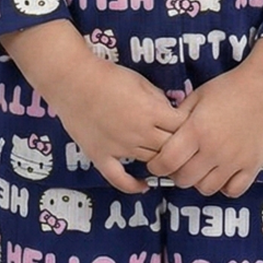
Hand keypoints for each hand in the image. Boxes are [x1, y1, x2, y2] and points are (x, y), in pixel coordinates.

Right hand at [0, 21, 182, 192]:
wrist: (72, 80)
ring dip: (161, 161)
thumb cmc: (108, 76)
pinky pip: (119, 179)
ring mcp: (119, 148)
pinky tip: (144, 186)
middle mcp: (139, 134)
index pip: (183, 128)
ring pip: (151, 162)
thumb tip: (173, 113)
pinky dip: (133, 186)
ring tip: (167, 160)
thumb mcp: (141, 82)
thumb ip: (160, 100)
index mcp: (151, 112)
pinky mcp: (101, 156)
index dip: (189, 128)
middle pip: (171, 149)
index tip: (190, 127)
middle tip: (182, 146)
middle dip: (179, 147)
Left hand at [145, 39, 262, 197]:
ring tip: (202, 168)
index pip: (166, 162)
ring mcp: (235, 160)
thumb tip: (163, 134)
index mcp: (196, 130)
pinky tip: (223, 173)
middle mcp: (214, 149)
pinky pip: (233, 190)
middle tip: (180, 164)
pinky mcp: (253, 165)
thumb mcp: (197, 96)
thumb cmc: (230, 87)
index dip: (157, 166)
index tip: (158, 163)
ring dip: (199, 181)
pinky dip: (225, 186)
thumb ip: (178, 117)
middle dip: (176, 174)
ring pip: (206, 188)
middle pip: (184, 179)